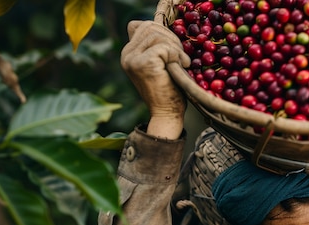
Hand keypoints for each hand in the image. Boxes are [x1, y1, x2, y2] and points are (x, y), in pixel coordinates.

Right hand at [121, 20, 190, 138]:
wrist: (167, 113)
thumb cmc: (169, 91)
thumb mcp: (160, 64)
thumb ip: (156, 47)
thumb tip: (162, 27)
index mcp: (129, 53)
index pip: (143, 26)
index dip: (162, 32)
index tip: (173, 49)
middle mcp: (126, 54)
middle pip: (150, 27)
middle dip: (170, 38)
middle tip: (181, 56)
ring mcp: (132, 58)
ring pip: (157, 35)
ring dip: (175, 47)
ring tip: (182, 63)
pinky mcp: (142, 63)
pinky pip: (164, 47)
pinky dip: (177, 55)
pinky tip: (181, 67)